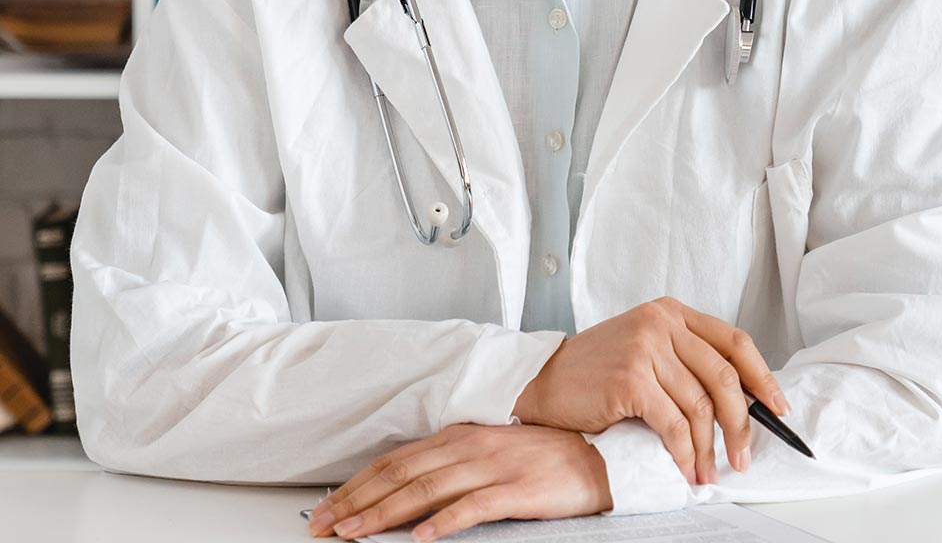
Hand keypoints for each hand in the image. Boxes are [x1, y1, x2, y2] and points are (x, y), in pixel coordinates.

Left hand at [306, 422, 612, 540]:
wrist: (593, 453)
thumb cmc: (540, 454)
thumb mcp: (488, 451)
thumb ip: (450, 464)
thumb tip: (406, 488)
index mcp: (458, 435)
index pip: (395, 461)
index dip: (357, 484)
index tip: (325, 508)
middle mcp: (468, 446)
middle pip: (400, 475)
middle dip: (356, 501)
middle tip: (321, 526)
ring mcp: (491, 466)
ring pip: (425, 490)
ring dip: (383, 513)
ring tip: (353, 533)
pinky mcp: (514, 489)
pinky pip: (472, 507)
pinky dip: (442, 523)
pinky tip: (419, 538)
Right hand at [512, 296, 788, 486]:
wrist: (545, 380)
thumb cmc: (598, 371)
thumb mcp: (647, 348)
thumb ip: (686, 360)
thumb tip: (740, 402)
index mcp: (671, 312)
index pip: (734, 340)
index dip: (762, 376)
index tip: (778, 407)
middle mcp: (661, 323)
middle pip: (723, 377)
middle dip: (741, 424)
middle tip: (742, 457)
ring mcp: (645, 348)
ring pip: (700, 406)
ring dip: (709, 448)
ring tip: (707, 472)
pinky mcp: (631, 379)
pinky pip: (673, 425)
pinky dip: (683, 453)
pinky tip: (684, 467)